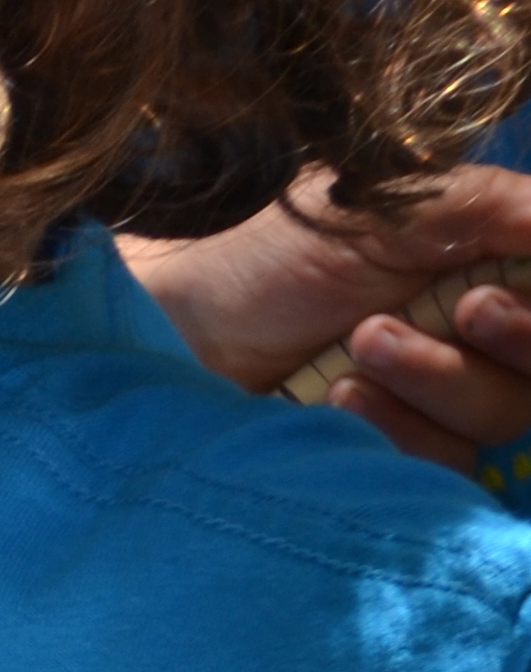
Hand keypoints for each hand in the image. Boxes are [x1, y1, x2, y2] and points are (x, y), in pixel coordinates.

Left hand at [121, 162, 530, 470]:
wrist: (176, 330)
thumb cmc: (272, 255)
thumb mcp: (387, 205)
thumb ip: (491, 205)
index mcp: (483, 265)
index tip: (506, 297)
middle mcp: (472, 337)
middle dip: (520, 339)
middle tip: (468, 309)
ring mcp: (434, 405)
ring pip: (499, 418)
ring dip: (434, 378)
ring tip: (355, 347)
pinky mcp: (392, 463)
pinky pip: (441, 466)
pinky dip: (394, 431)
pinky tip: (334, 401)